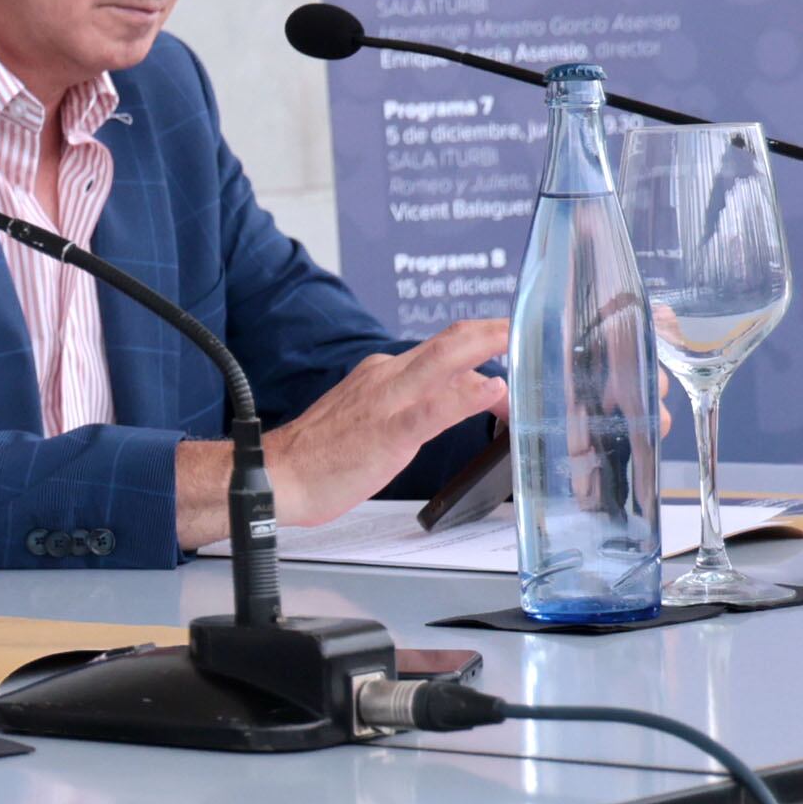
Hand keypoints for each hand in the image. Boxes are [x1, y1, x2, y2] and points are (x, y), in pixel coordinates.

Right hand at [174, 319, 512, 545]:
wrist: (275, 476)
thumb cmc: (319, 455)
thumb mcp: (369, 418)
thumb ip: (408, 405)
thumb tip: (452, 401)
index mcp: (383, 374)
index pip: (443, 350)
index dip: (482, 346)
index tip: (512, 353)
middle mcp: (388, 377)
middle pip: (450, 342)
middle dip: (493, 330)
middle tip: (527, 327)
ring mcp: (388, 402)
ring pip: (445, 362)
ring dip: (487, 347)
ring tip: (521, 340)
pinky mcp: (388, 432)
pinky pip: (433, 409)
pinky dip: (465, 397)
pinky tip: (491, 391)